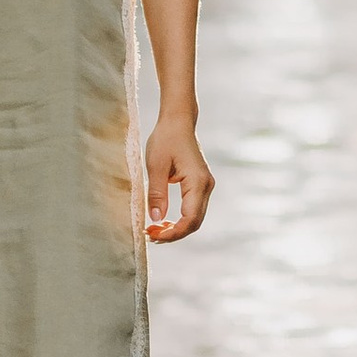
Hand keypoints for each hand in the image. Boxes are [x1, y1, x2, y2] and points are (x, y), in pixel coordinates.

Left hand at [143, 114, 213, 243]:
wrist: (178, 121)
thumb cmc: (166, 138)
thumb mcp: (156, 165)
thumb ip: (157, 194)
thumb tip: (156, 219)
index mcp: (198, 182)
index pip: (190, 219)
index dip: (173, 233)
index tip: (153, 236)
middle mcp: (206, 186)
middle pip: (194, 222)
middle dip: (173, 233)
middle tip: (150, 235)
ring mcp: (205, 186)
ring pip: (194, 218)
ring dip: (176, 227)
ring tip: (154, 230)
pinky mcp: (200, 185)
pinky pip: (192, 209)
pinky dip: (179, 219)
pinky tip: (163, 220)